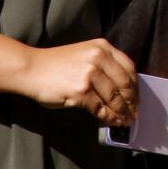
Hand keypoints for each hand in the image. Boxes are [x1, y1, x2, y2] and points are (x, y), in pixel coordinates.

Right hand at [20, 38, 139, 125]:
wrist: (30, 69)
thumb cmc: (56, 64)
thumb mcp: (85, 55)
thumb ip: (104, 65)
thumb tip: (123, 89)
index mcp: (103, 47)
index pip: (129, 68)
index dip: (135, 86)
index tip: (137, 97)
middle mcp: (99, 58)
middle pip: (125, 84)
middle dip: (132, 101)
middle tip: (134, 112)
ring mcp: (90, 74)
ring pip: (114, 98)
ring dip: (122, 112)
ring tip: (126, 120)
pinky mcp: (81, 91)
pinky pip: (101, 108)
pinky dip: (109, 117)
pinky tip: (112, 121)